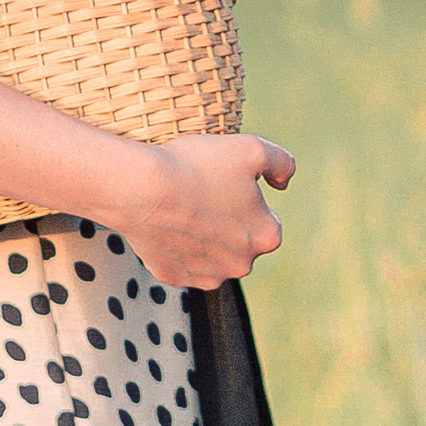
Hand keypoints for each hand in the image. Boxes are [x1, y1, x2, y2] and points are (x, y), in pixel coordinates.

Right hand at [116, 133, 296, 289]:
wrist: (142, 188)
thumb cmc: (197, 166)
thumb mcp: (252, 148)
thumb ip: (282, 163)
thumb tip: (283, 182)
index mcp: (267, 237)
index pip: (266, 218)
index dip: (246, 198)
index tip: (225, 184)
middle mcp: (241, 265)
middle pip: (240, 240)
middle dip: (228, 222)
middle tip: (203, 195)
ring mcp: (206, 275)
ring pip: (212, 254)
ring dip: (205, 237)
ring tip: (184, 209)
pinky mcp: (174, 276)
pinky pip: (182, 262)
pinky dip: (177, 246)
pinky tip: (168, 224)